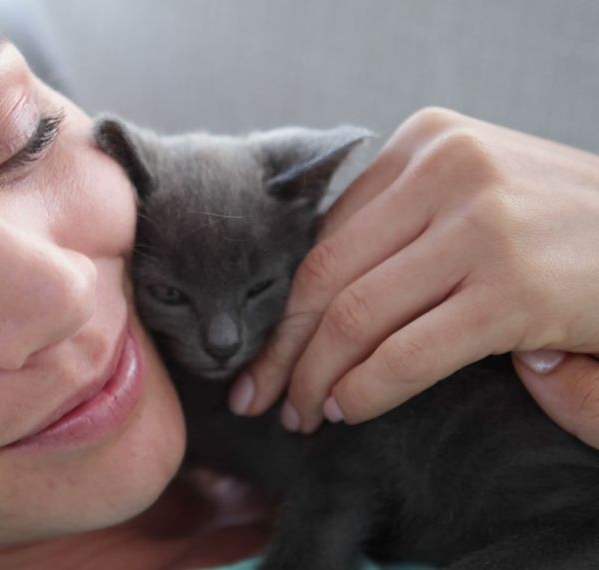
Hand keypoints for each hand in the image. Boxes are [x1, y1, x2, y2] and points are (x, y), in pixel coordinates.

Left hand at [229, 107, 598, 433]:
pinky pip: (408, 352)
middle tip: (259, 397)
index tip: (259, 353)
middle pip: (326, 274)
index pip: (324, 235)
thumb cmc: (561, 228)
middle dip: (281, 347)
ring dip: (315, 377)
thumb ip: (396, 225)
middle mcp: (448, 169)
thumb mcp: (471, 196)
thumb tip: (307, 298)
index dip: (281, 304)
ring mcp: (483, 225)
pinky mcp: (515, 287)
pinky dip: (366, 388)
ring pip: (355, 315)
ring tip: (304, 413)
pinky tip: (348, 410)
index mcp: (426, 141)